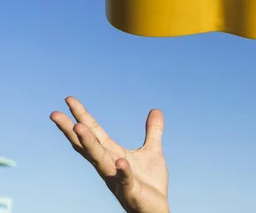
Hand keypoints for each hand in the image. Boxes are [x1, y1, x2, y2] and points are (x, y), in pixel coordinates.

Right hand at [50, 97, 168, 212]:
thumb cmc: (150, 183)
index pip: (94, 131)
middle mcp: (109, 165)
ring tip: (79, 127)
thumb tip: (156, 110)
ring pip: (99, 159)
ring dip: (89, 144)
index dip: (82, 115)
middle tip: (54, 114)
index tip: (68, 99)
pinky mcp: (130, 190)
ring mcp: (116, 178)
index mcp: (112, 153)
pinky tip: (121, 160)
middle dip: (72, 129)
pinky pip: (125, 179)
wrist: (155, 210)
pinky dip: (122, 170)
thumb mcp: (152, 151)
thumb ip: (153, 131)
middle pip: (87, 144)